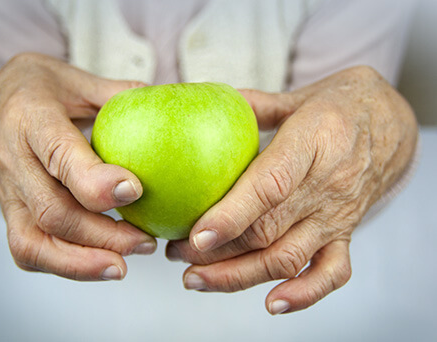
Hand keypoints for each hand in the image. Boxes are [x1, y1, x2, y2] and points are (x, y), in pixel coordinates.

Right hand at [0, 53, 156, 280]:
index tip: (134, 191)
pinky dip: (65, 265)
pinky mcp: (10, 210)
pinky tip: (101, 264)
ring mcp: (8, 190)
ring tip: (125, 264)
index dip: (95, 181)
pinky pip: (28, 249)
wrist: (1, 99)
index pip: (59, 154)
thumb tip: (168, 105)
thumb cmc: (45, 89)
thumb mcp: (81, 80)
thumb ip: (120, 95)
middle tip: (144, 241)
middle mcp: (13, 158)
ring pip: (34, 240)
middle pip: (52, 210)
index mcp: (31, 118)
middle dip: (102, 234)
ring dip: (83, 261)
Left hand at [166, 66, 417, 313]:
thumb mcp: (298, 96)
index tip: (197, 235)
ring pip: (289, 258)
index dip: (233, 215)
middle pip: (269, 231)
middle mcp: (328, 185)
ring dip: (239, 276)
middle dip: (217, 252)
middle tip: (176, 254)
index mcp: (314, 142)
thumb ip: (252, 105)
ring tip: (198, 279)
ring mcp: (338, 215)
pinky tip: (271, 303)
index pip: (271, 186)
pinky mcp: (346, 233)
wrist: (391, 124)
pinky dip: (303, 295)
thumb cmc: (340, 106)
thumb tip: (204, 107)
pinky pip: (331, 273)